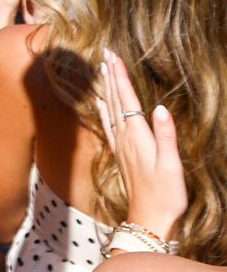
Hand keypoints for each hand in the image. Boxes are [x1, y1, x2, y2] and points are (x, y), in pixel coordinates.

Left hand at [96, 50, 187, 242]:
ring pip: (109, 109)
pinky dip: (104, 109)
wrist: (150, 218)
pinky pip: (108, 125)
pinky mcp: (121, 154)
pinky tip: (100, 103)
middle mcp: (124, 138)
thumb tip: (160, 107)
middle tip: (104, 52)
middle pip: (114, 100)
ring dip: (106, 88)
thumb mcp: (171, 164)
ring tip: (102, 69)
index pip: (126, 99)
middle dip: (109, 75)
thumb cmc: (165, 194)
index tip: (112, 55)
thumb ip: (165, 135)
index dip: (119, 76)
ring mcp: (121, 146)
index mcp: (136, 136)